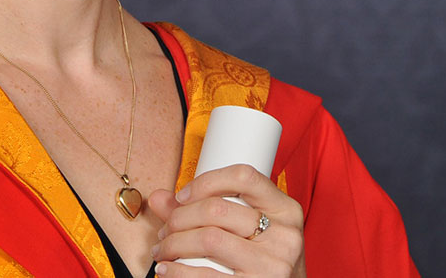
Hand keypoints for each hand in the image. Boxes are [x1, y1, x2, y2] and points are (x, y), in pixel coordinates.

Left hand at [147, 163, 304, 275]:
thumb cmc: (265, 262)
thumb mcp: (250, 231)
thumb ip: (204, 211)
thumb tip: (159, 198)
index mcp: (286, 211)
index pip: (244, 176)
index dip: (206, 181)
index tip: (183, 196)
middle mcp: (284, 236)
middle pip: (217, 209)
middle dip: (179, 218)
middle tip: (166, 229)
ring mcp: (272, 265)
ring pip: (208, 239)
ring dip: (173, 244)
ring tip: (163, 250)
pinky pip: (205, 275)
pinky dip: (177, 272)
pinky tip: (167, 270)